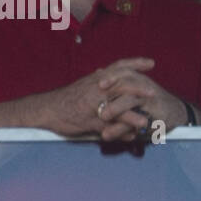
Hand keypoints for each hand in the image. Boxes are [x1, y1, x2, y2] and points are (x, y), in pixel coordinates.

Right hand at [43, 58, 175, 141]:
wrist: (46, 110)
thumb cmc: (65, 99)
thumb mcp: (83, 86)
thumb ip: (96, 82)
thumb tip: (103, 72)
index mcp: (97, 79)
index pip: (118, 66)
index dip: (135, 63)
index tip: (151, 63)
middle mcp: (96, 89)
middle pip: (121, 84)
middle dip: (139, 88)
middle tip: (154, 92)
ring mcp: (92, 105)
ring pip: (116, 107)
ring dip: (132, 114)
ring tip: (145, 121)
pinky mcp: (89, 120)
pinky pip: (107, 128)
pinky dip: (121, 133)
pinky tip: (131, 138)